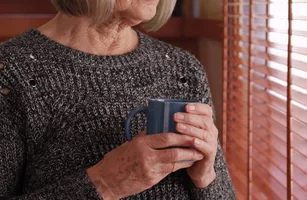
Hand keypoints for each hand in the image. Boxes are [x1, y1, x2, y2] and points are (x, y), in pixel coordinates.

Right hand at [86, 131, 203, 198]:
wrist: (107, 180)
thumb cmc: (117, 159)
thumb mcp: (131, 143)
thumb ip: (146, 135)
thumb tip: (159, 125)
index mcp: (141, 144)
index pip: (165, 138)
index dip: (181, 136)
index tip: (191, 132)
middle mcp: (146, 157)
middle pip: (173, 152)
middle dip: (189, 148)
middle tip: (199, 144)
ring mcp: (150, 170)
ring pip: (174, 164)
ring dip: (188, 159)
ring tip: (197, 154)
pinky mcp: (151, 180)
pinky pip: (169, 171)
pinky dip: (179, 166)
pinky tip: (186, 162)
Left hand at [174, 103, 217, 187]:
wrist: (198, 168)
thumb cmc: (188, 147)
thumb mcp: (185, 133)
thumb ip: (179, 123)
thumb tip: (159, 113)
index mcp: (206, 123)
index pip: (206, 110)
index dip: (197, 107)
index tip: (185, 106)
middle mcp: (212, 131)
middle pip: (204, 120)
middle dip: (189, 118)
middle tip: (175, 117)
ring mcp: (212, 143)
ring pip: (204, 133)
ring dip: (191, 129)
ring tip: (178, 127)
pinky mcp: (210, 154)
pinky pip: (207, 147)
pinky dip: (199, 144)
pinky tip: (192, 141)